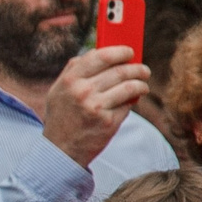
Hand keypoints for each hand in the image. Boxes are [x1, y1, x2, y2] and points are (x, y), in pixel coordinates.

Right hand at [40, 46, 154, 167]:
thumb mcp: (58, 90)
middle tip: (143, 70)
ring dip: (141, 83)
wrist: (60, 150)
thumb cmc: (61, 117)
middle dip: (137, 68)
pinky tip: (132, 100)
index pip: (101, 56)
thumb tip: (98, 51)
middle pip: (120, 71)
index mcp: (70, 80)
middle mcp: (83, 92)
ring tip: (143, 84)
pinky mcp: (108, 122)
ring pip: (129, 87)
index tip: (129, 52)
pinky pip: (128, 105)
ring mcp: (96, 107)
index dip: (120, 51)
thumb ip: (74, 70)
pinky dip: (133, 101)